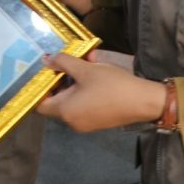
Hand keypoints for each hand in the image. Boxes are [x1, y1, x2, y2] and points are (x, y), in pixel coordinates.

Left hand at [37, 52, 165, 132]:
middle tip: (63, 64)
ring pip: (69, 103)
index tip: (45, 71)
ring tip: (80, 66)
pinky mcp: (96, 122)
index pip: (39, 104)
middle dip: (57, 82)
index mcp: (65, 111)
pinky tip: (91, 76)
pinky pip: (81, 106)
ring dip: (71, 84)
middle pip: (54, 102)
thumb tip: (46, 60)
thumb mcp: (85, 69)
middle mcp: (72, 122)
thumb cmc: (111, 85)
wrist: (143, 101)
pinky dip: (81, 92)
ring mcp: (85, 124)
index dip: (39, 87)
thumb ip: (63, 62)